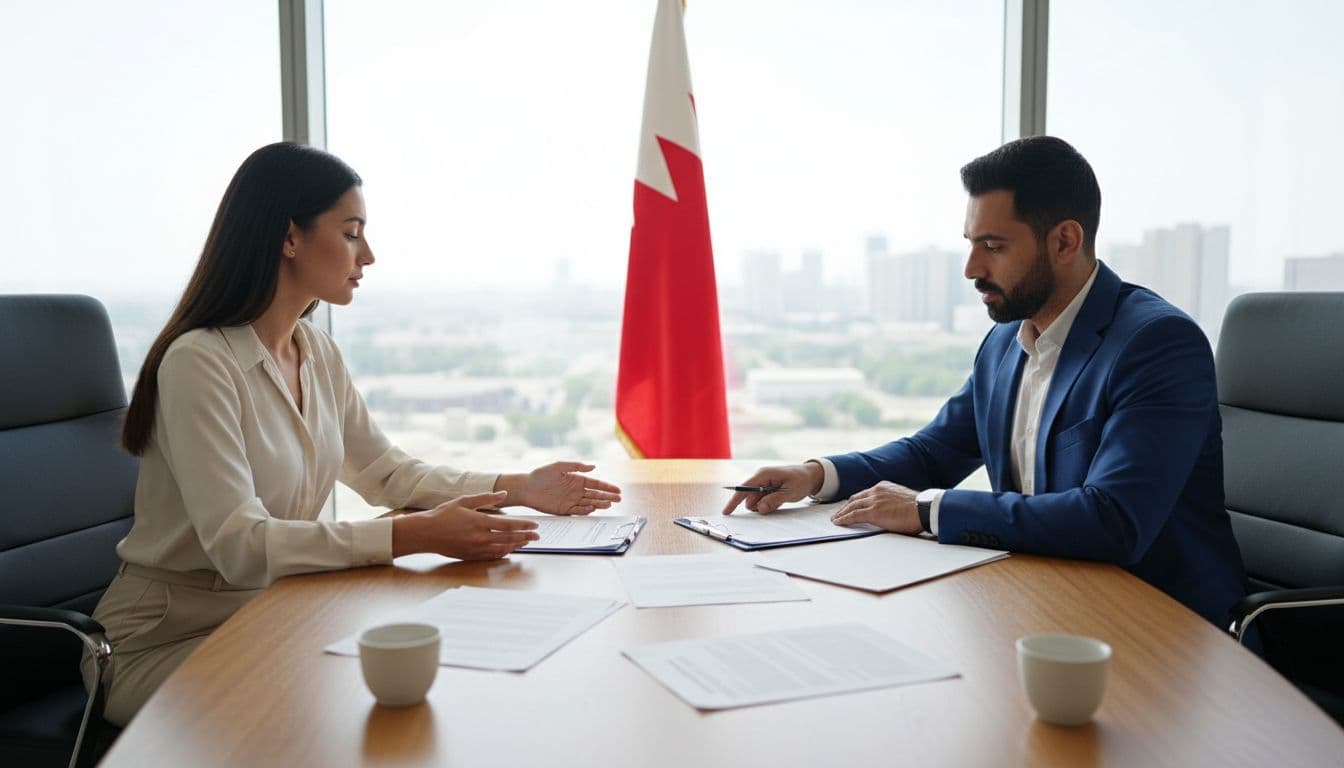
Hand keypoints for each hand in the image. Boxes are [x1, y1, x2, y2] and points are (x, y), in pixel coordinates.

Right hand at [392, 491, 539, 559]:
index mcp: (480, 522)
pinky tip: (510, 550)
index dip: (524, 526)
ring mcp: (476, 548)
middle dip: (526, 537)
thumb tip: (504, 494)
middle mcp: (480, 537)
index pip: (509, 525)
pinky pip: (492, 556)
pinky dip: (503, 553)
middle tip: (538, 536)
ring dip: (517, 546)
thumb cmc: (443, 515)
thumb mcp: (464, 501)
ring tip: (527, 542)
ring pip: (503, 549)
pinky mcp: (471, 556)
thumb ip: (486, 498)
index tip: (535, 526)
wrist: (425, 534)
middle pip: (509, 538)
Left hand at [501, 461, 622, 515]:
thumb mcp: (559, 466)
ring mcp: (571, 501)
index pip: (596, 484)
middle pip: (595, 494)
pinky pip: (578, 511)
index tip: (617, 490)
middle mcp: (576, 491)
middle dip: (607, 497)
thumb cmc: (542, 475)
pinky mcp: (564, 510)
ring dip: (599, 504)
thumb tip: (593, 467)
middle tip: (618, 499)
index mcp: (577, 479)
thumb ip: (576, 466)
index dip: (607, 487)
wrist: (526, 488)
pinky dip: (586, 511)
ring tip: (609, 504)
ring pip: (589, 503)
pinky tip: (593, 508)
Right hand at [722, 463, 823, 514]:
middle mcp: (760, 478)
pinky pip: (762, 501)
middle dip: (759, 506)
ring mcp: (762, 483)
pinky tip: (779, 499)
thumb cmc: (801, 480)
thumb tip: (760, 508)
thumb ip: (774, 500)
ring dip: (765, 505)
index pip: (744, 488)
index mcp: (763, 474)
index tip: (726, 512)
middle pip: (749, 498)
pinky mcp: (765, 488)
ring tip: (780, 499)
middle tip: (777, 502)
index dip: (734, 501)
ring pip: (755, 502)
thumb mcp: (791, 492)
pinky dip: (769, 504)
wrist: (810, 476)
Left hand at [829, 481, 921, 533]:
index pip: (864, 494)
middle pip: (855, 499)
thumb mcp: (901, 499)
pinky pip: (854, 516)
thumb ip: (891, 501)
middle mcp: (876, 491)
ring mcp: (874, 501)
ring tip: (836, 519)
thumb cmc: (918, 508)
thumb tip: (888, 511)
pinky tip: (839, 523)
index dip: (856, 501)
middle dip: (845, 507)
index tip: (850, 506)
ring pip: (852, 507)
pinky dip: (844, 519)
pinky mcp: (873, 512)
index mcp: (883, 487)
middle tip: (839, 513)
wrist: (924, 509)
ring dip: (842, 514)